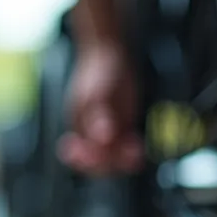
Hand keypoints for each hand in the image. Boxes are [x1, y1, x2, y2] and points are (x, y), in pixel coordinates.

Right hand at [58, 40, 143, 176]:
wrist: (110, 53)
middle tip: (128, 152)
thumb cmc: (99, 71)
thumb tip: (101, 139)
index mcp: (79, 128)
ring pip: (115, 158)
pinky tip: (137, 145)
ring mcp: (107, 131)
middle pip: (99, 163)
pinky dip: (132, 151)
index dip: (93, 164)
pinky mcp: (122, 126)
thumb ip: (99, 118)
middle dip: (113, 163)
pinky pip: (126, 147)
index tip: (106, 155)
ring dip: (125, 159)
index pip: (82, 159)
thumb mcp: (98, 94)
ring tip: (135, 150)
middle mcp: (91, 133)